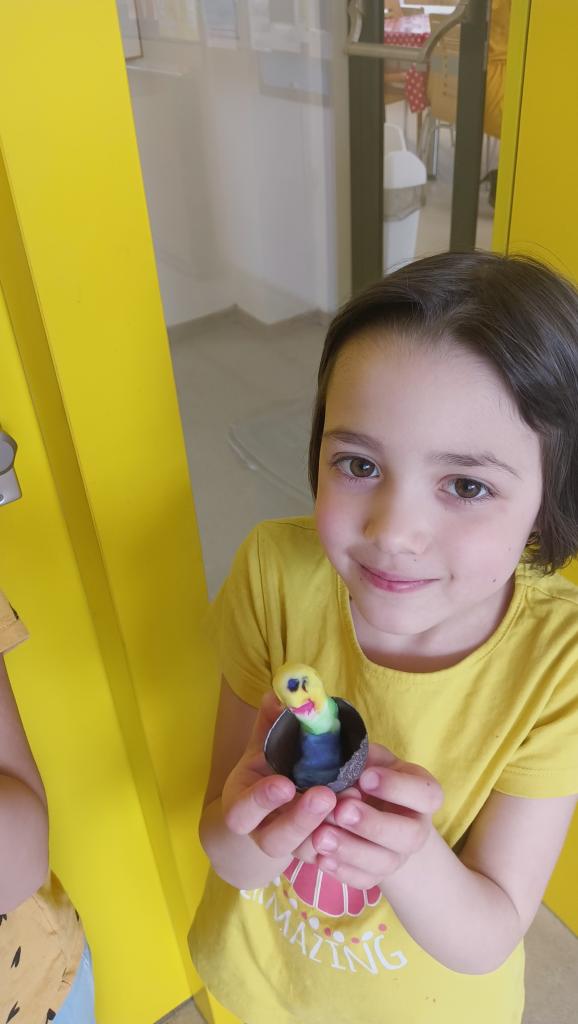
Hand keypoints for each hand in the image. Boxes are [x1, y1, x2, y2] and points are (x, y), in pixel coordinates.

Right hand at [221, 692, 336, 860]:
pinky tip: (362, 816)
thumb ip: (270, 723)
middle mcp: (261, 832)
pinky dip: (344, 838)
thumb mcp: (264, 744)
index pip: (242, 811)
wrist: (274, 804)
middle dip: (300, 820)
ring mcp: (289, 848)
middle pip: (275, 841)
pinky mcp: (313, 854)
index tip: (285, 782)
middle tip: (326, 795)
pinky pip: (328, 855)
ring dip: (328, 830)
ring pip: (304, 852)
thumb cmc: (269, 767)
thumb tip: (278, 694)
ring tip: (352, 801)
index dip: (262, 800)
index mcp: (241, 806)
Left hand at [310, 743, 442, 889]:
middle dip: (373, 824)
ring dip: (351, 850)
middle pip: (409, 836)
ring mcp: (398, 855)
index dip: (397, 788)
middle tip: (342, 810)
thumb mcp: (370, 757)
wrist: (364, 804)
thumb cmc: (367, 773)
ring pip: (385, 863)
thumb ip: (361, 756)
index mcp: (422, 793)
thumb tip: (340, 755)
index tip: (364, 777)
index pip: (427, 795)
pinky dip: (342, 871)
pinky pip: (364, 880)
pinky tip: (321, 857)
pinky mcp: (376, 874)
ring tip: (321, 835)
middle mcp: (416, 828)